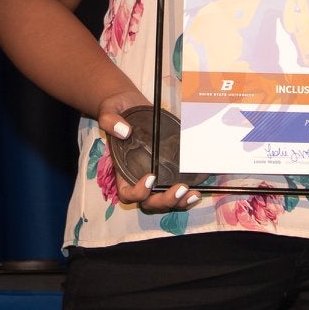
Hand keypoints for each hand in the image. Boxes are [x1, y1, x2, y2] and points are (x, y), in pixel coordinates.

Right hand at [96, 92, 200, 214]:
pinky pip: (177, 189)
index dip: (138, 192)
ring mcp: (156, 177)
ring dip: (180, 201)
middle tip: (180, 188)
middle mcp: (139, 179)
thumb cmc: (117, 112)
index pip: (127, 193)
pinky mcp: (169, 170)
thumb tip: (124, 131)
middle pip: (150, 202)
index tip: (151, 177)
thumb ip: (111, 122)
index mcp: (123, 172)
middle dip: (165, 200)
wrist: (130, 107)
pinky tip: (199, 187)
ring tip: (193, 194)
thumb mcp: (109, 112)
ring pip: (165, 200)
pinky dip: (187, 193)